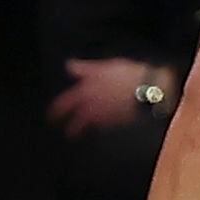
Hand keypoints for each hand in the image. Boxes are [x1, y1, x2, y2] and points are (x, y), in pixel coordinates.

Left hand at [49, 56, 170, 137]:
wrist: (148, 90)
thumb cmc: (128, 74)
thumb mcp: (105, 66)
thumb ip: (85, 68)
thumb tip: (68, 66)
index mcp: (87, 89)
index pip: (65, 102)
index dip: (56, 110)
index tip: (51, 115)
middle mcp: (91, 105)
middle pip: (73, 119)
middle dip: (64, 124)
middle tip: (58, 128)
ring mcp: (102, 116)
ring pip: (84, 126)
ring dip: (76, 130)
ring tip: (73, 134)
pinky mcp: (113, 123)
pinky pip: (99, 128)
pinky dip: (94, 128)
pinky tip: (94, 128)